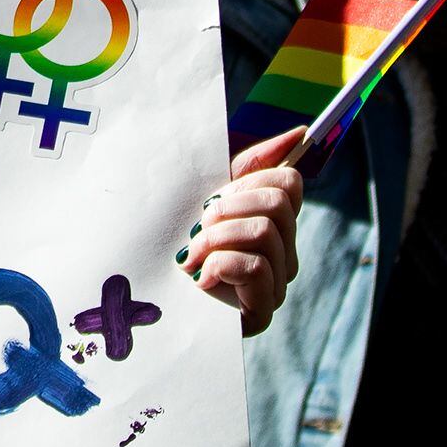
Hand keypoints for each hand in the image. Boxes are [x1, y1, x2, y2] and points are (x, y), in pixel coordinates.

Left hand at [175, 124, 304, 333]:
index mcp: (272, 222)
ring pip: (264, 232)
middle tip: (198, 228)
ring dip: (216, 238)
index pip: (288, 183)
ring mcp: (276, 284)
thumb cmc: (175, 236)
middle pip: (277, 203)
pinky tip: (201, 278)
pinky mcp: (262, 312)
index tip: (217, 197)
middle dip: (226, 208)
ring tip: (193, 255)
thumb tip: (300, 133)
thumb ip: (253, 163)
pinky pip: (257, 267)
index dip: (247, 182)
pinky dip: (221, 265)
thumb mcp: (209, 192)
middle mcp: (282, 253)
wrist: (145, 290)